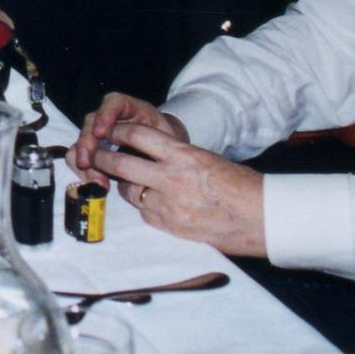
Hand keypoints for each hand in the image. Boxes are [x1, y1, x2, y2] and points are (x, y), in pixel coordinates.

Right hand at [66, 91, 188, 182]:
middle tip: (87, 162)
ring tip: (96, 181)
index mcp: (132, 110)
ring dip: (84, 161)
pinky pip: (81, 157)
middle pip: (91, 122)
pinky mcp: (96, 151)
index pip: (115, 103)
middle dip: (86, 143)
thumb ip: (157, 146)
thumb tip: (142, 161)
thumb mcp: (169, 141)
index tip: (101, 133)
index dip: (105, 115)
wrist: (169, 155)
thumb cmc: (169, 145)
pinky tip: (97, 183)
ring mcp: (101, 135)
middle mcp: (112, 119)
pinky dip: (86, 171)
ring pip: (82, 140)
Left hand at [88, 121, 266, 258]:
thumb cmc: (240, 186)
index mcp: (182, 154)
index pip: (137, 135)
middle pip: (121, 163)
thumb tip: (152, 154)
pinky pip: (143, 212)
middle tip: (94, 154)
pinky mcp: (168, 225)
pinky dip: (143, 206)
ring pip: (129, 190)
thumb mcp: (207, 159)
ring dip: (124, 184)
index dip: (118, 131)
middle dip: (103, 158)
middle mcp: (171, 177)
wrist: (260, 218)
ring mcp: (167, 204)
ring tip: (125, 179)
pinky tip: (151, 202)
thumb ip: (177, 156)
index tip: (108, 130)